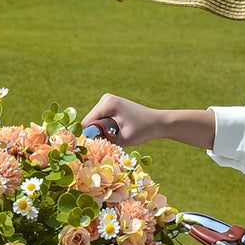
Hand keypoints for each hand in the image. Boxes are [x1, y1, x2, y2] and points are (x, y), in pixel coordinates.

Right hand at [83, 96, 215, 150]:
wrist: (158, 122)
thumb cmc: (144, 130)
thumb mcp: (123, 140)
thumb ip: (104, 141)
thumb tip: (87, 145)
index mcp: (108, 103)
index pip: (87, 124)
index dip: (91, 137)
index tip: (103, 144)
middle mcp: (105, 98)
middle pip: (89, 122)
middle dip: (98, 133)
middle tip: (115, 138)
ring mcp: (107, 100)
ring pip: (94, 122)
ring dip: (102, 131)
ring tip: (118, 133)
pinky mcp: (110, 104)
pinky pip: (100, 119)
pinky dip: (106, 127)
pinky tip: (119, 129)